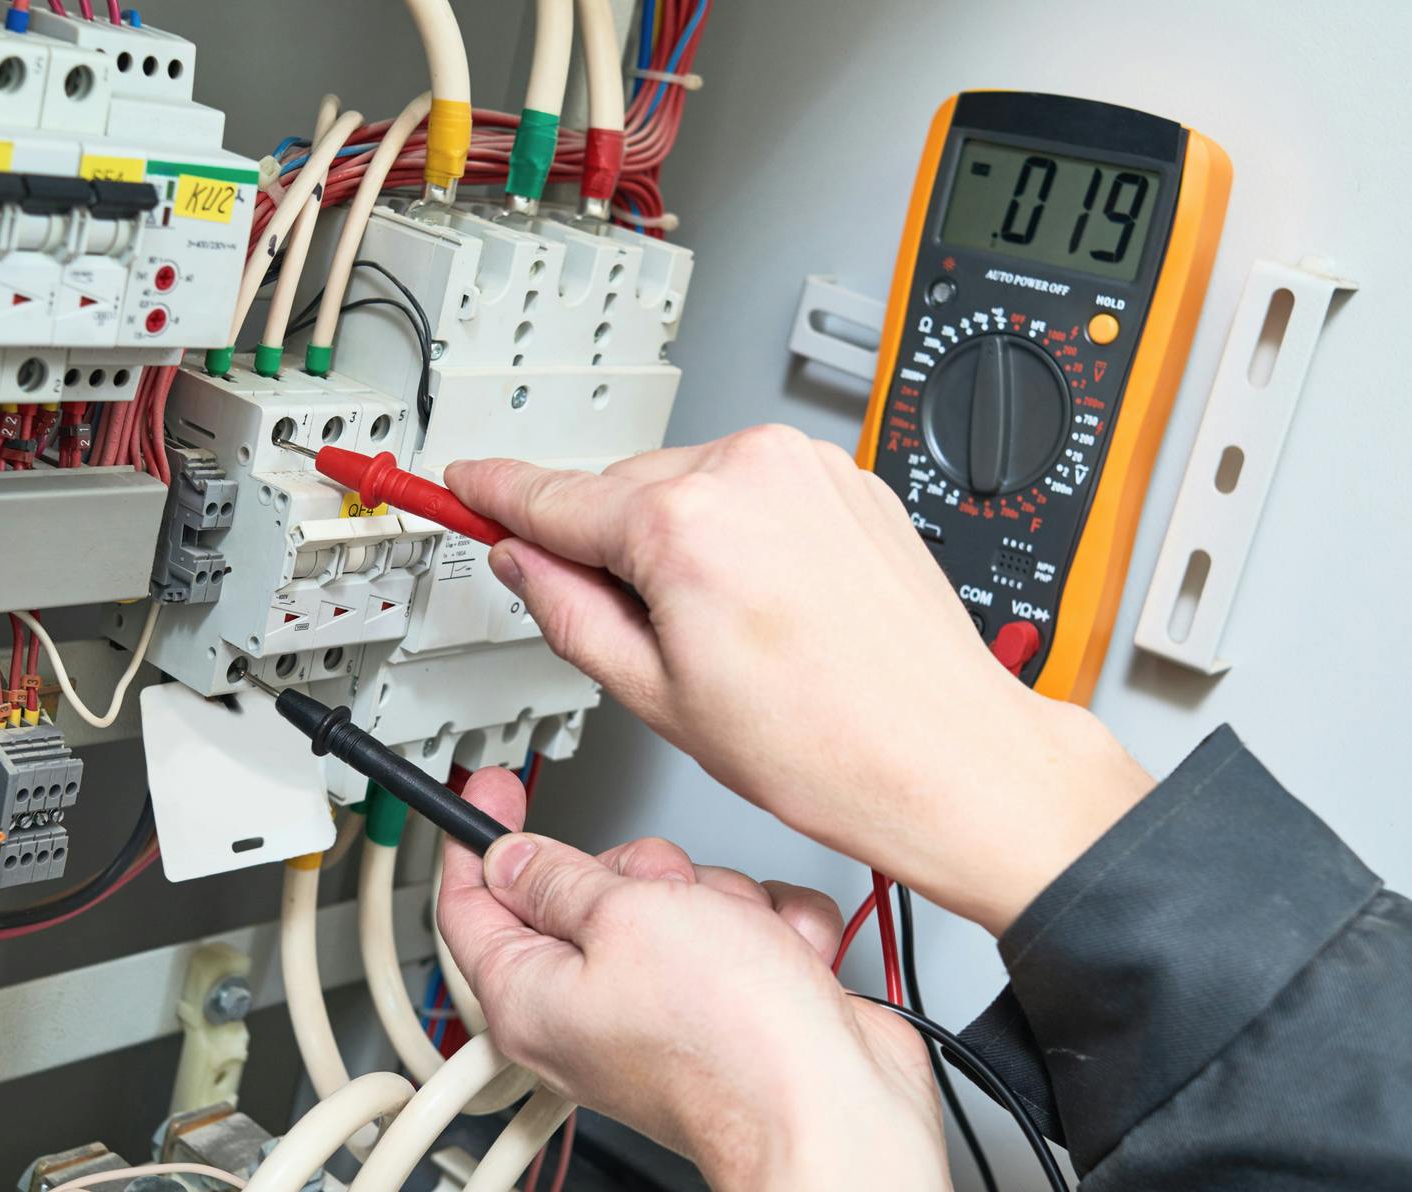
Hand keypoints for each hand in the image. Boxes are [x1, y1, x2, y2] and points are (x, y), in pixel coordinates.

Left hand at [439, 769, 949, 1191]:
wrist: (835, 1105)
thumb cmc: (728, 1034)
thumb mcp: (623, 913)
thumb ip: (559, 876)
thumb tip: (510, 858)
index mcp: (531, 999)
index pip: (471, 905)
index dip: (479, 837)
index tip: (493, 790)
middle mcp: (588, 1014)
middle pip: (588, 893)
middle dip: (641, 871)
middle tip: (668, 892)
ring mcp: (662, 1013)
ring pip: (674, 903)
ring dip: (720, 901)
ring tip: (740, 938)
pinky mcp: (730, 1008)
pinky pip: (740, 931)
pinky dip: (771, 933)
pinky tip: (784, 957)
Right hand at [446, 426, 1152, 932]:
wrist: (947, 756)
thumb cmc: (827, 746)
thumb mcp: (655, 696)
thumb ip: (568, 613)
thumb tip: (524, 564)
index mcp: (685, 522)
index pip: (554, 496)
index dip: (496, 495)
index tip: (465, 484)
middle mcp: (749, 470)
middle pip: (623, 491)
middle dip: (611, 550)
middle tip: (644, 639)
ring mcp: (806, 468)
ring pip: (691, 486)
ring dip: (680, 540)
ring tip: (730, 635)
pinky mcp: (847, 480)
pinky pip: (755, 489)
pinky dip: (741, 533)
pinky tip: (769, 608)